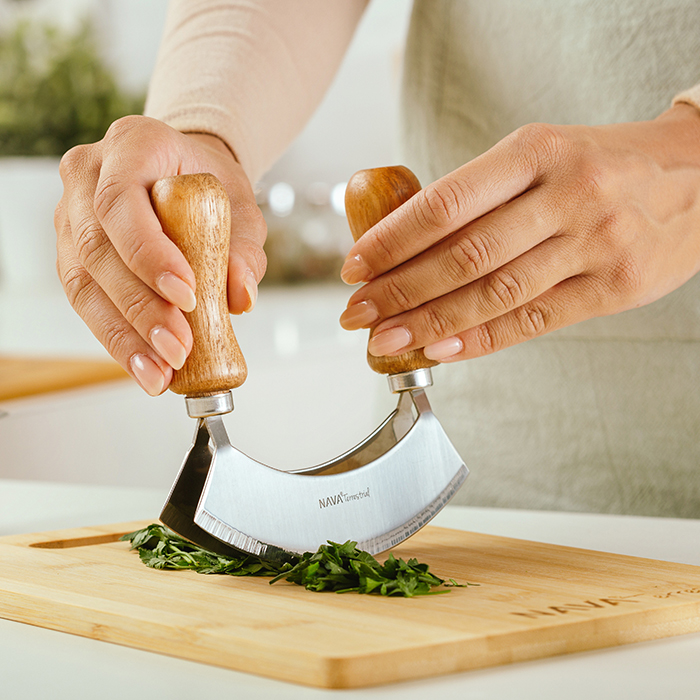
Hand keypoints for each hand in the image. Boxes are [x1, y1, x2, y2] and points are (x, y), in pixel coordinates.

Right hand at [55, 116, 265, 394]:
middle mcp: (89, 175)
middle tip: (177, 349)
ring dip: (123, 335)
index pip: (122, 201)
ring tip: (159, 373)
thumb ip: (244, 249)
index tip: (187, 295)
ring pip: (82, 282)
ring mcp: (71, 214)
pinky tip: (144, 366)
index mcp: (134, 145)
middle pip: (98, 248)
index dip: (148, 253)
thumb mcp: (241, 208)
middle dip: (140, 308)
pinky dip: (116, 337)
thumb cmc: (211, 189)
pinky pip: (85, 300)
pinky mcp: (70, 252)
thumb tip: (241, 298)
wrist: (185, 177)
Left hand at [339, 104, 699, 361]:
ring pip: (495, 295)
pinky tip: (442, 350)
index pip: (445, 204)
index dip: (391, 241)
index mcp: (536, 152)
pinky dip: (481, 340)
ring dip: (431, 323)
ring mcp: (596, 244)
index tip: (355, 266)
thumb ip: (483, 197)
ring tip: (387, 338)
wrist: (696, 175)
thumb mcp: (541, 155)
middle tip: (358, 312)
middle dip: (400, 290)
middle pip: (464, 256)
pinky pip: (534, 321)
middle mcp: (567, 196)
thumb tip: (406, 247)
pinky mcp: (615, 287)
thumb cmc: (600, 165)